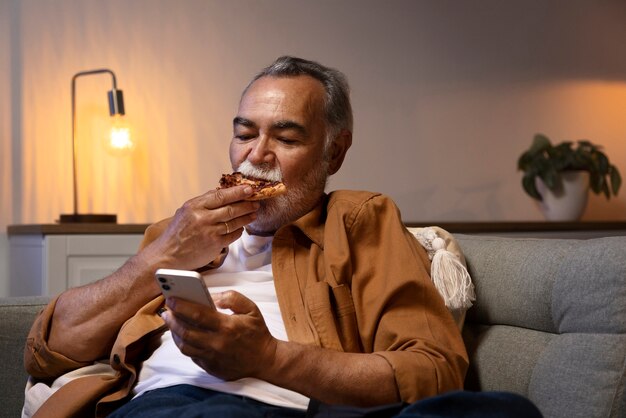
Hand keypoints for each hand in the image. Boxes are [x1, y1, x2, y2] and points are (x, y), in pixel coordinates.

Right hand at [148, 185, 258, 270]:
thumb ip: (203, 202)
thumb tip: (222, 191)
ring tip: (253, 213)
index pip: (221, 195)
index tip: (249, 189)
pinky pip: (233, 235)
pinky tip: (241, 228)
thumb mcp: (185, 212)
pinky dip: (239, 231)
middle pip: (231, 208)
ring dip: (247, 217)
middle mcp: (202, 218)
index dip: (237, 192)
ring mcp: (210, 232)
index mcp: (194, 206)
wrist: (167, 256)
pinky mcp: (215, 245)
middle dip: (247, 204)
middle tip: (256, 202)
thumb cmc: (177, 234)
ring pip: (235, 222)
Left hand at [162, 291, 277, 380]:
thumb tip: (212, 298)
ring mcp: (212, 357)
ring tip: (171, 321)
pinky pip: (191, 355)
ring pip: (184, 346)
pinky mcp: (210, 367)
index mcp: (227, 326)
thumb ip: (232, 298)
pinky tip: (181, 335)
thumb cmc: (257, 332)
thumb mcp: (251, 309)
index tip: (170, 298)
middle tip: (166, 311)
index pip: (198, 315)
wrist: (265, 360)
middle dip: (172, 319)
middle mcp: (217, 343)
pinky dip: (183, 344)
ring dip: (174, 333)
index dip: (181, 306)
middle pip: (186, 331)